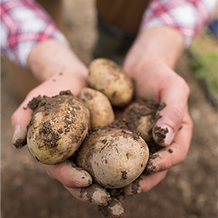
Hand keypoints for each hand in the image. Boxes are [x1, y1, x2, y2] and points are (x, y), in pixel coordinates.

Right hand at [10, 40, 123, 216]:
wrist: (77, 79)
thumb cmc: (54, 89)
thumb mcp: (37, 100)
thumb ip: (24, 118)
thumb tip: (16, 141)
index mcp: (57, 151)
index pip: (60, 170)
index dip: (69, 177)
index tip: (83, 180)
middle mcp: (76, 155)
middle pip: (83, 179)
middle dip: (94, 192)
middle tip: (108, 201)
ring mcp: (93, 150)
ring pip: (103, 173)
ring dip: (114, 187)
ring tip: (129, 194)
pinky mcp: (110, 141)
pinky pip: (118, 155)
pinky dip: (128, 165)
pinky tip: (143, 171)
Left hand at [122, 27, 192, 194]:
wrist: (138, 68)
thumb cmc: (159, 74)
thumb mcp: (173, 87)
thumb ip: (173, 110)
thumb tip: (165, 139)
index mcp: (177, 131)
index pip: (177, 153)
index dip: (166, 163)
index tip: (152, 167)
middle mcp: (159, 139)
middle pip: (155, 166)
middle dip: (143, 180)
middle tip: (128, 189)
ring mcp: (140, 138)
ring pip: (134, 162)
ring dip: (124, 176)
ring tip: (109, 185)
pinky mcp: (123, 133)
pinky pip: (117, 149)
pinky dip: (109, 159)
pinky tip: (96, 164)